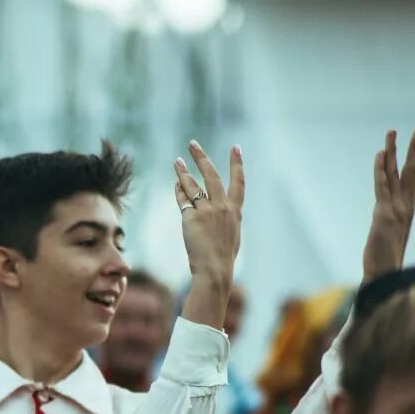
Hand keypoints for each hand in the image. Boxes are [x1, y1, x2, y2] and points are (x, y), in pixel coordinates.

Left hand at [174, 141, 243, 279]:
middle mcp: (222, 207)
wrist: (214, 269)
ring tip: (177, 161)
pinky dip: (179, 191)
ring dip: (184, 171)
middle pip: (211, 175)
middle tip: (193, 144)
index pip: (238, 182)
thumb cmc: (224, 257)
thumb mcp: (232, 234)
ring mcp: (206, 211)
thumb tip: (220, 208)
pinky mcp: (191, 218)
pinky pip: (183, 200)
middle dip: (201, 157)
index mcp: (235, 211)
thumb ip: (227, 218)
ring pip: (192, 185)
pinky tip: (176, 185)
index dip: (237, 164)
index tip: (235, 148)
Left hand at [363, 126, 414, 281]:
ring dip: (396, 151)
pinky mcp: (384, 215)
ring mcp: (397, 210)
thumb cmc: (387, 262)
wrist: (386, 278)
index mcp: (409, 211)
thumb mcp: (393, 238)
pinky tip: (380, 153)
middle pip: (413, 171)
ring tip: (393, 131)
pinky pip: (382, 187)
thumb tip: (394, 223)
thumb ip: (395, 226)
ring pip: (398, 174)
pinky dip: (381, 169)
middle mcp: (406, 207)